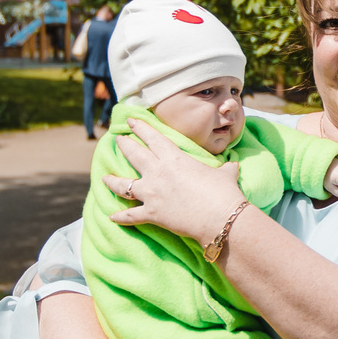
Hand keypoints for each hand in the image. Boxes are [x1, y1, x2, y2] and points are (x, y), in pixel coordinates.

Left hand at [105, 117, 247, 240]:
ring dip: (112, 180)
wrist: (220, 217)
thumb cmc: (223, 192)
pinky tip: (111, 216)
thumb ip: (225, 169)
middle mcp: (157, 172)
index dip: (140, 128)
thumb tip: (233, 165)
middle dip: (124, 145)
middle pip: (134, 155)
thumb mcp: (226, 174)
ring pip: (123, 184)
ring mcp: (151, 193)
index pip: (152, 138)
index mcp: (174, 158)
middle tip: (117, 140)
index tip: (130, 121)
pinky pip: (130, 215)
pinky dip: (120, 217)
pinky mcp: (151, 213)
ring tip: (104, 177)